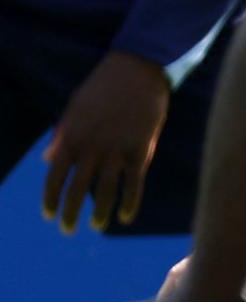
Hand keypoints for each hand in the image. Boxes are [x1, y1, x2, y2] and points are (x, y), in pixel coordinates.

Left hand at [41, 51, 171, 232]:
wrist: (137, 71)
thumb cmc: (102, 87)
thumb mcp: (73, 109)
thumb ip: (62, 136)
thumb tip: (49, 160)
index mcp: (71, 137)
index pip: (55, 177)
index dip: (50, 199)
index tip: (49, 215)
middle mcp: (91, 148)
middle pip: (78, 190)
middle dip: (70, 214)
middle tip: (68, 230)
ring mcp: (117, 151)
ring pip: (105, 191)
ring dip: (99, 213)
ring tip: (97, 226)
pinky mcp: (141, 151)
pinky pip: (134, 184)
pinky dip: (129, 203)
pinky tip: (125, 217)